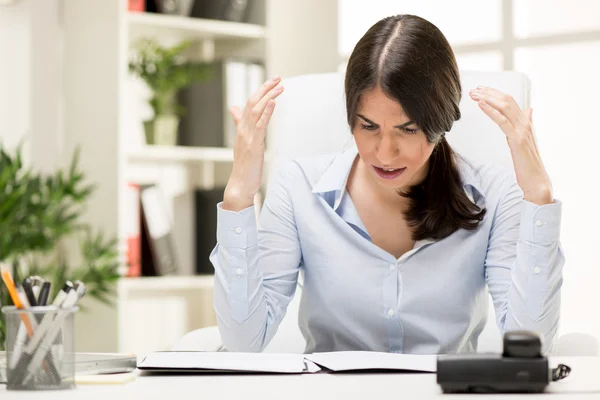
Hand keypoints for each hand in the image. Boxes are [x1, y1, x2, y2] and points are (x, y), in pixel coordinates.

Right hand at [223, 75, 283, 211]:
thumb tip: (233, 109)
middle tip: (277, 77)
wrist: (240, 184)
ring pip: (256, 110)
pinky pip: (260, 125)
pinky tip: (273, 102)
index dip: (261, 91)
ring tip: (280, 86)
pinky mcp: (254, 145)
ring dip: (268, 96)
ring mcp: (248, 137)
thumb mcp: (243, 142)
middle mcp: (243, 130)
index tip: (272, 81)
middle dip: (265, 88)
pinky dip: (267, 112)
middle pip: (253, 103)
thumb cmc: (244, 166)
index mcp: (241, 129)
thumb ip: (239, 124)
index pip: (250, 104)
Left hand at [469, 86, 552, 204]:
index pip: (510, 101)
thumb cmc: (528, 164)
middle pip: (506, 100)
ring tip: (474, 94)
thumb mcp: (525, 141)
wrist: (536, 181)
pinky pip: (502, 121)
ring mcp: (522, 130)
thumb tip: (529, 110)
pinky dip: (491, 110)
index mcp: (525, 123)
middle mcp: (525, 123)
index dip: (495, 93)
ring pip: (505, 107)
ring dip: (487, 98)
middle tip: (474, 89)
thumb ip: (525, 124)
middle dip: (489, 92)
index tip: (481, 90)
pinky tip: (481, 104)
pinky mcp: (517, 139)